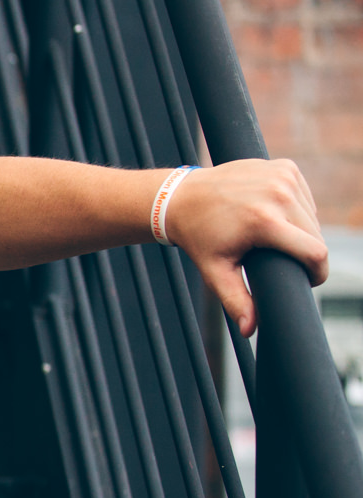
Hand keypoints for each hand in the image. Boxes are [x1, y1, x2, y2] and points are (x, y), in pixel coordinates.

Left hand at [166, 158, 325, 336]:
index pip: (315, 252)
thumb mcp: (215, 271)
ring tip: (272, 237)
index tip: (309, 281)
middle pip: (316, 235)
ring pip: (313, 215)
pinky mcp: (285, 166)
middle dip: (305, 252)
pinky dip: (296, 208)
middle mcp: (278, 194)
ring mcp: (283, 177)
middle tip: (281, 260)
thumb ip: (237, 301)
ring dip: (302, 229)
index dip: (316, 272)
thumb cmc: (199, 237)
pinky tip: (274, 214)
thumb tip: (249, 331)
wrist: (181, 197)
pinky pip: (305, 196)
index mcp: (264, 221)